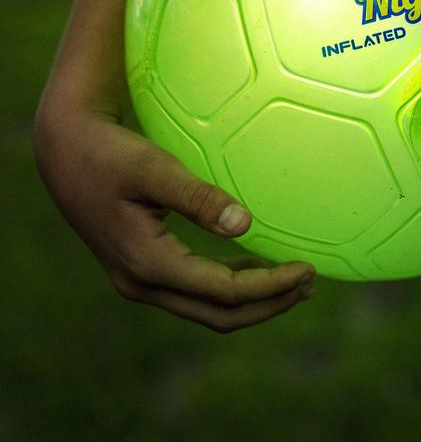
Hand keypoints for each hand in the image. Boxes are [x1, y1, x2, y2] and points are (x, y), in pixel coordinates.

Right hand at [33, 103, 315, 331]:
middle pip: (219, 315)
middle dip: (269, 304)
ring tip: (294, 283)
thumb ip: (199, 198)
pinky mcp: (141, 267)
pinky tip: (254, 266)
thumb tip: (245, 224)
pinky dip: (229, 286)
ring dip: (252, 300)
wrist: (65, 151)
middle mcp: (141, 283)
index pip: (224, 292)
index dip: (271, 286)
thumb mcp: (154, 169)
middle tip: (311, 284)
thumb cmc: (110, 154)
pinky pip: (194, 291)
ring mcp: (139, 280)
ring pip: (207, 308)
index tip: (307, 269)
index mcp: (147, 264)